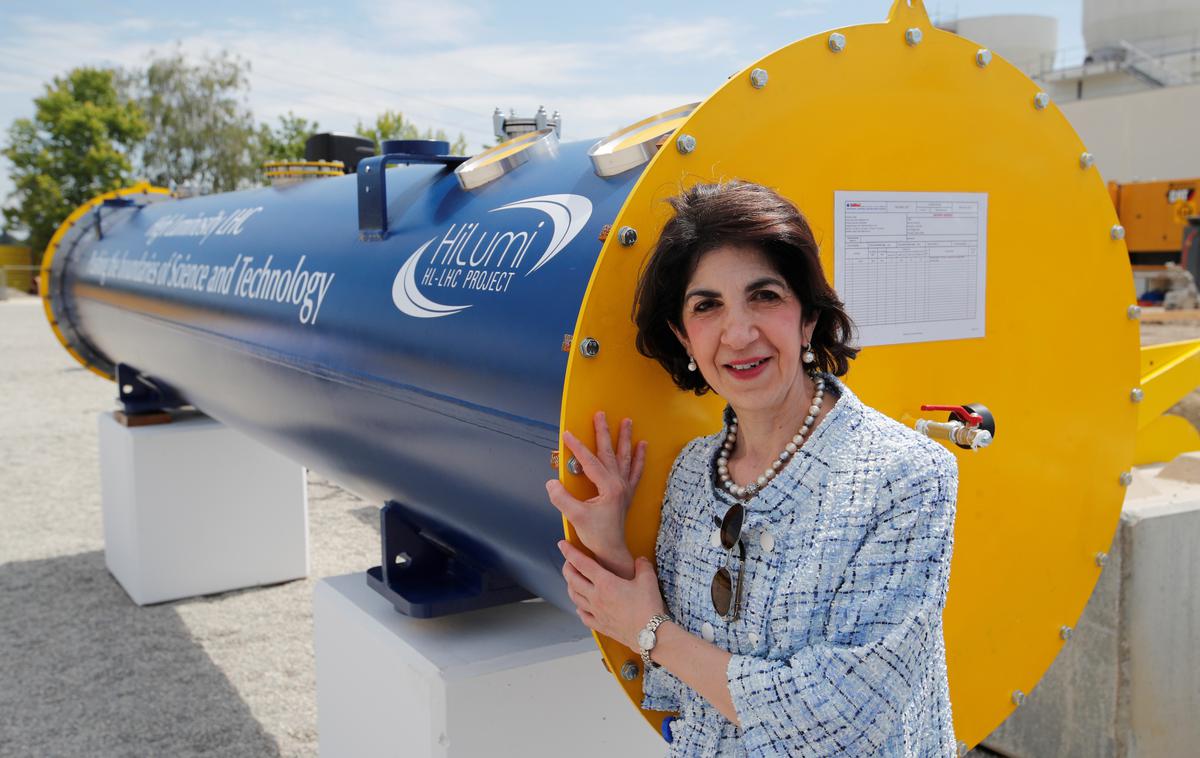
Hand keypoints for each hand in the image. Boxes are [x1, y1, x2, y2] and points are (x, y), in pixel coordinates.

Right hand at [546, 411, 646, 566]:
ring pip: (625, 457)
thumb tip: (551, 483)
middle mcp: (619, 483)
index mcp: (608, 487)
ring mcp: (625, 487)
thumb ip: (561, 498)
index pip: (590, 462)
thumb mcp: (575, 516)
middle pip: (609, 453)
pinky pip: (636, 470)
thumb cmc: (595, 535)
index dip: (577, 447)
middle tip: (600, 414)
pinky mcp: (627, 492)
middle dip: (604, 432)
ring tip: (627, 422)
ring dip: (625, 438)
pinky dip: (639, 457)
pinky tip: (642, 445)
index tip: (566, 434)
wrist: (612, 550)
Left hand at [559, 540, 665, 649]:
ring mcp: (596, 612)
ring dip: (570, 587)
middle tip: (567, 562)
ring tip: (572, 582)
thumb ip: (642, 566)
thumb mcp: (648, 580)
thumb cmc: (648, 608)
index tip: (562, 545)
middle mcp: (596, 597)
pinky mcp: (601, 625)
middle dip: (567, 568)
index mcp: (605, 583)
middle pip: (573, 580)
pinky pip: (584, 616)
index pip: (582, 564)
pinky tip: (580, 608)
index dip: (570, 552)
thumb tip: (640, 560)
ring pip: (575, 597)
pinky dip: (579, 609)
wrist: (650, 634)